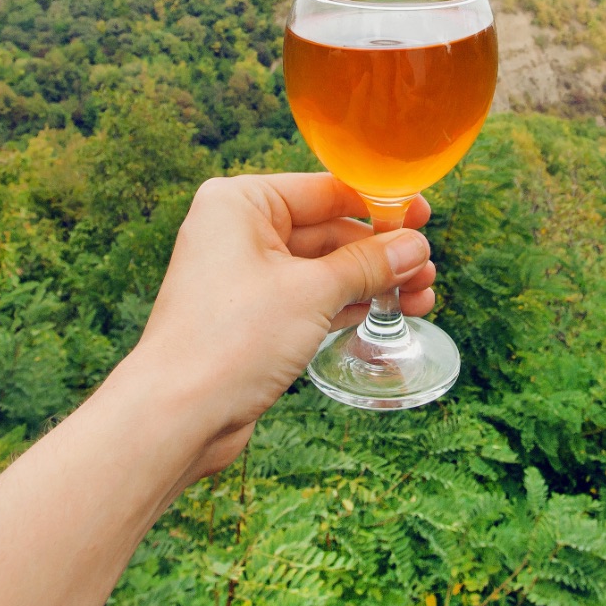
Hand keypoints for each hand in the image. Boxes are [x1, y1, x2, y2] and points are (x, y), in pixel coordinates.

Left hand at [127, 174, 435, 481]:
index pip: (326, 190)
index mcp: (241, 202)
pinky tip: (388, 312)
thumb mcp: (313, 292)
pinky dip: (348, 304)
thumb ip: (368, 264)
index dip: (380, 204)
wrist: (178, 415)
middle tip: (427, 270)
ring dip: (372, 281)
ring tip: (421, 298)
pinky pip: (311, 298)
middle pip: (328, 230)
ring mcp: (245, 276)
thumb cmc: (231, 339)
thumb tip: (414, 246)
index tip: (425, 216)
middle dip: (381, 252)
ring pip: (324, 268)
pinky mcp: (252, 317)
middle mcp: (239, 231)